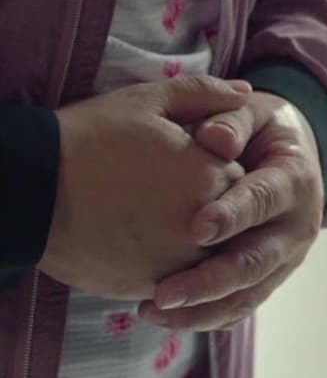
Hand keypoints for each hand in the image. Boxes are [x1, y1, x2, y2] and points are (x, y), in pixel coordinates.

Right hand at [40, 76, 251, 298]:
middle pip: (234, 224)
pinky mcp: (149, 286)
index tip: (193, 168)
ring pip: (210, 258)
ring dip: (195, 245)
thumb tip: (244, 91)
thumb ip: (205, 95)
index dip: (222, 173)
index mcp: (214, 176)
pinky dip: (171, 270)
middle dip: (216, 213)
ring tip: (156, 223)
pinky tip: (144, 248)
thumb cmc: (88, 139)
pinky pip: (179, 285)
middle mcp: (206, 225)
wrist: (28, 191)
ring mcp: (178, 260)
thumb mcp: (149, 102)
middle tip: (172, 199)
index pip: (246, 181)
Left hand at [138, 91, 323, 329]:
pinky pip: (239, 308)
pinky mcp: (267, 279)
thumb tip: (214, 140)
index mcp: (296, 179)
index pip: (265, 199)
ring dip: (201, 310)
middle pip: (256, 261)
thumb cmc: (258, 130)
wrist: (285, 157)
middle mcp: (297, 226)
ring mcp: (284, 258)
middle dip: (210, 280)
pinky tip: (163, 317)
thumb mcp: (252, 112)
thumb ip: (232, 119)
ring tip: (151, 311)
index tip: (196, 229)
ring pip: (247, 295)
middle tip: (164, 294)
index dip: (234, 215)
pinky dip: (204, 318)